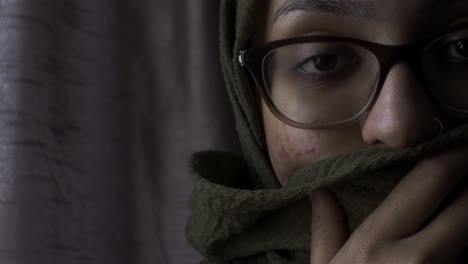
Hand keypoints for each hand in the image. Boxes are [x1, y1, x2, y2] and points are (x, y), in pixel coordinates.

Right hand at [310, 147, 467, 263]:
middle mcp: (416, 255)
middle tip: (467, 154)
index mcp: (376, 242)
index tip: (458, 139)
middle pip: (466, 200)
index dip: (454, 153)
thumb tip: (319, 191)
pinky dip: (467, 230)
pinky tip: (458, 218)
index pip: (430, 179)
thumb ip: (325, 229)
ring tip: (462, 186)